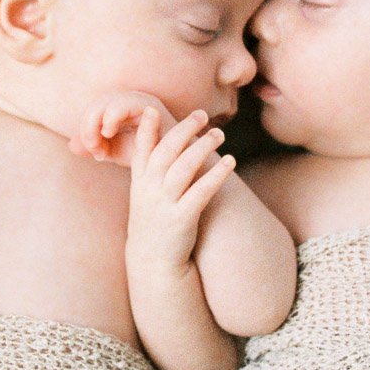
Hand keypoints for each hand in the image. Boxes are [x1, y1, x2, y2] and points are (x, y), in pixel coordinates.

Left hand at [70, 90, 176, 165]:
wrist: (178, 169)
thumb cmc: (150, 159)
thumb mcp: (115, 153)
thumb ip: (95, 148)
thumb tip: (71, 146)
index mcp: (120, 109)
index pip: (93, 112)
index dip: (86, 131)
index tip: (96, 154)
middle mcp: (130, 101)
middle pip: (96, 104)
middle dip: (88, 127)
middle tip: (95, 150)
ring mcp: (140, 100)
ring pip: (105, 102)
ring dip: (95, 123)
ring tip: (100, 145)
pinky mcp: (149, 106)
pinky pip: (122, 104)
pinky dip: (110, 118)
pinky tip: (109, 134)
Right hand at [125, 106, 237, 270]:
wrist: (153, 260)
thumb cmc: (155, 220)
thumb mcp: (145, 194)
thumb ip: (153, 169)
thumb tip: (168, 142)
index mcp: (140, 182)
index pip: (142, 150)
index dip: (146, 130)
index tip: (152, 109)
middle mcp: (149, 191)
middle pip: (165, 153)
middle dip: (183, 131)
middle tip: (202, 114)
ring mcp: (164, 205)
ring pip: (183, 169)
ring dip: (202, 148)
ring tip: (219, 133)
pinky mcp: (182, 219)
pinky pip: (200, 192)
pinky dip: (215, 175)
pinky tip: (230, 161)